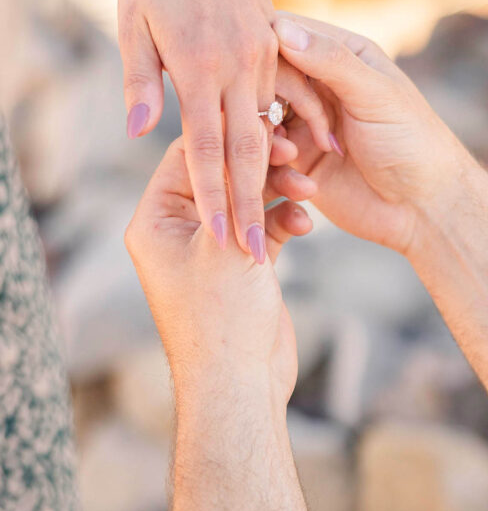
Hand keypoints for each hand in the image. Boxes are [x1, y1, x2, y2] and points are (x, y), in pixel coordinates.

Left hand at [118, 0, 331, 260]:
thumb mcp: (132, 20)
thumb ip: (141, 79)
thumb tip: (142, 132)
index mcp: (200, 66)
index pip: (207, 150)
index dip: (215, 197)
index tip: (222, 239)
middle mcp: (239, 65)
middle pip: (248, 151)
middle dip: (250, 205)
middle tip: (253, 253)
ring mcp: (264, 55)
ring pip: (274, 127)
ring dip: (276, 176)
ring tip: (279, 221)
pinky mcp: (276, 45)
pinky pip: (292, 96)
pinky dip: (298, 129)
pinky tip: (303, 158)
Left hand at [125, 132, 312, 410]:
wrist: (239, 385)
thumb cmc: (221, 319)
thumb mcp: (224, 243)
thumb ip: (232, 187)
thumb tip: (245, 132)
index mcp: (155, 221)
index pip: (188, 156)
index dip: (227, 138)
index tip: (267, 126)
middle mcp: (178, 232)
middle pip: (220, 175)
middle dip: (260, 165)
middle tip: (294, 153)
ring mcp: (211, 250)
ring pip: (246, 200)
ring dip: (279, 193)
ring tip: (308, 190)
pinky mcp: (240, 267)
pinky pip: (262, 228)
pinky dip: (284, 222)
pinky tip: (306, 225)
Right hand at [273, 13, 460, 255]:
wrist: (424, 210)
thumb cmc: (413, 144)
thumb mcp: (375, 96)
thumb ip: (330, 62)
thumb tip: (279, 28)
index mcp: (342, 54)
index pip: (285, 33)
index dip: (266, 49)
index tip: (258, 73)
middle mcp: (320, 84)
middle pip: (264, 75)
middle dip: (267, 99)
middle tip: (288, 127)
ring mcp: (306, 122)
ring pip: (258, 116)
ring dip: (267, 135)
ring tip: (292, 156)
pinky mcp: (299, 161)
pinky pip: (265, 154)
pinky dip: (273, 165)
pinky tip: (300, 181)